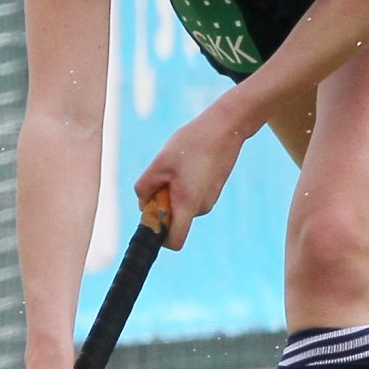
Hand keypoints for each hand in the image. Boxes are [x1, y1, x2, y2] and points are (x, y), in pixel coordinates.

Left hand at [134, 94, 254, 250]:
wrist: (226, 127)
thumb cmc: (191, 144)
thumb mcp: (158, 164)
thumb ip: (144, 189)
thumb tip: (143, 206)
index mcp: (189, 205)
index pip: (174, 241)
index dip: (159, 236)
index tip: (152, 215)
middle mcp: (202, 207)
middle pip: (175, 221)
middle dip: (162, 206)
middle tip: (163, 177)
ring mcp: (210, 199)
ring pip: (181, 206)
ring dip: (172, 193)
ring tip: (177, 166)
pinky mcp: (213, 190)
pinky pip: (190, 196)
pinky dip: (182, 186)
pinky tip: (186, 164)